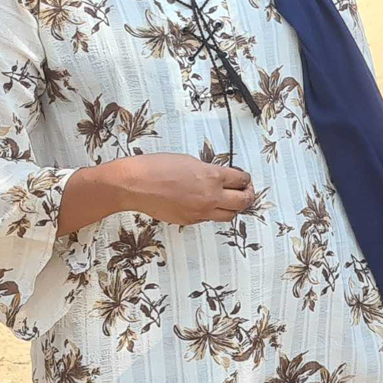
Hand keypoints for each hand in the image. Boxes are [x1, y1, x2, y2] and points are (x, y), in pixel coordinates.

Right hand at [110, 153, 253, 225]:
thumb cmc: (157, 167)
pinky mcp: (189, 221)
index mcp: (212, 177)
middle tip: (246, 191)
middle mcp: (210, 197)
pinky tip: (206, 204)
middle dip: (248, 195)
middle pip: (243, 202)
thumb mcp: (190, 161)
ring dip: (233, 208)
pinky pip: (208, 219)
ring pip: (229, 216)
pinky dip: (212, 212)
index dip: (245, 179)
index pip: (241, 180)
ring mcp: (200, 212)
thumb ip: (208, 171)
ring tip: (230, 201)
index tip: (244, 178)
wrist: (135, 185)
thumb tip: (218, 178)